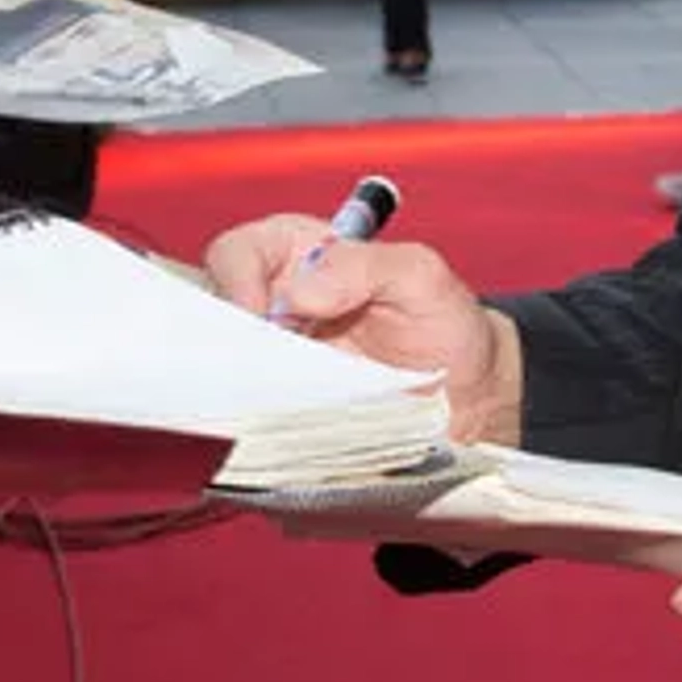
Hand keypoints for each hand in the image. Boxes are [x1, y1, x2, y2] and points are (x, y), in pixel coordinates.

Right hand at [205, 216, 521, 444]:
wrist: (469, 396)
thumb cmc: (444, 323)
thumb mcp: (420, 276)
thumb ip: (364, 266)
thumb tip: (300, 290)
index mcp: (298, 254)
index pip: (236, 253)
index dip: (237, 280)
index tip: (261, 315)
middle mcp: (274, 305)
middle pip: (212, 314)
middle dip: (229, 342)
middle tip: (266, 368)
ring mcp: (273, 362)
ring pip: (223, 370)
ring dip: (240, 387)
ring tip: (279, 402)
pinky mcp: (280, 410)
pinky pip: (248, 416)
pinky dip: (255, 424)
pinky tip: (282, 429)